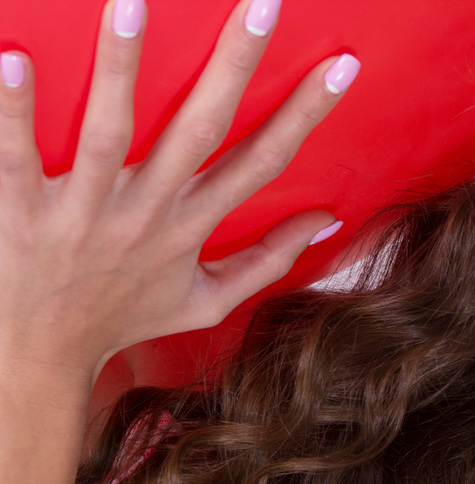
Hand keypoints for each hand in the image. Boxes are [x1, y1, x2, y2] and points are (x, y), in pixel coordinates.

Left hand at [0, 0, 359, 385]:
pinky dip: (14, 110)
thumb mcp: (207, 301)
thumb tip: (327, 221)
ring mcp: (87, 212)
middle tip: (264, 3)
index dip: (306, 114)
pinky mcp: (24, 211)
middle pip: (202, 129)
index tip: (342, 66)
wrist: (39, 358)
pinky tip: (13, 58)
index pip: (262, 161)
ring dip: (123, 68)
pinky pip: (18, 157)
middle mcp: (149, 213)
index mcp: (191, 227)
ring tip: (135, 5)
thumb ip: (268, 261)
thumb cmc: (123, 318)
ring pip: (110, 132)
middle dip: (236, 64)